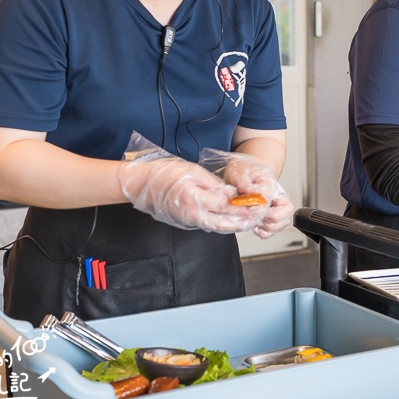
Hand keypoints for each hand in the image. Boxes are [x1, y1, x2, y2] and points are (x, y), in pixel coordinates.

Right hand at [119, 153, 256, 232]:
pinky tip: (232, 219)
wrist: (141, 184)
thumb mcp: (192, 171)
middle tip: (258, 217)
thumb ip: (213, 184)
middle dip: (243, 222)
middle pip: (224, 224)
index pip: (225, 207)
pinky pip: (208, 225)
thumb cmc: (163, 174)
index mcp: (194, 199)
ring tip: (250, 220)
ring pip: (216, 227)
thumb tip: (230, 194)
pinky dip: (222, 224)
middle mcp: (191, 215)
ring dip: (234, 225)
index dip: (243, 207)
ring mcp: (188, 221)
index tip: (257, 205)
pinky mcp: (186, 222)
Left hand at [220, 154, 293, 238]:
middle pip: (285, 215)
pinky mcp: (272, 216)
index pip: (269, 201)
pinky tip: (254, 225)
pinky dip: (263, 232)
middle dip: (266, 220)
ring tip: (254, 220)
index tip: (248, 207)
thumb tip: (252, 195)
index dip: (257, 209)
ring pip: (280, 225)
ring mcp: (277, 207)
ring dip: (265, 227)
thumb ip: (245, 184)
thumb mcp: (240, 172)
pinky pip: (273, 231)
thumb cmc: (244, 171)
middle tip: (253, 214)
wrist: (245, 171)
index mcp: (271, 184)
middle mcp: (278, 197)